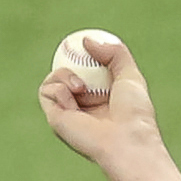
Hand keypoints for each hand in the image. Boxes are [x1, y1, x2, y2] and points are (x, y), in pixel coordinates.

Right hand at [38, 32, 162, 170]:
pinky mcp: (55, 119)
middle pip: (65, 73)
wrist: (125, 140)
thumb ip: (114, 53)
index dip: (82, 56)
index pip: (86, 72)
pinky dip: (59, 89)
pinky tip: (74, 100)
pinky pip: (46, 91)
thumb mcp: (130, 75)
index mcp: (103, 98)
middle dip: (70, 62)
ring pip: (52, 80)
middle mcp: (84, 107)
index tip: (85, 44)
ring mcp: (69, 113)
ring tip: (81, 86)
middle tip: (77, 55)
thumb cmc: (133, 113)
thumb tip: (87, 41)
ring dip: (63, 75)